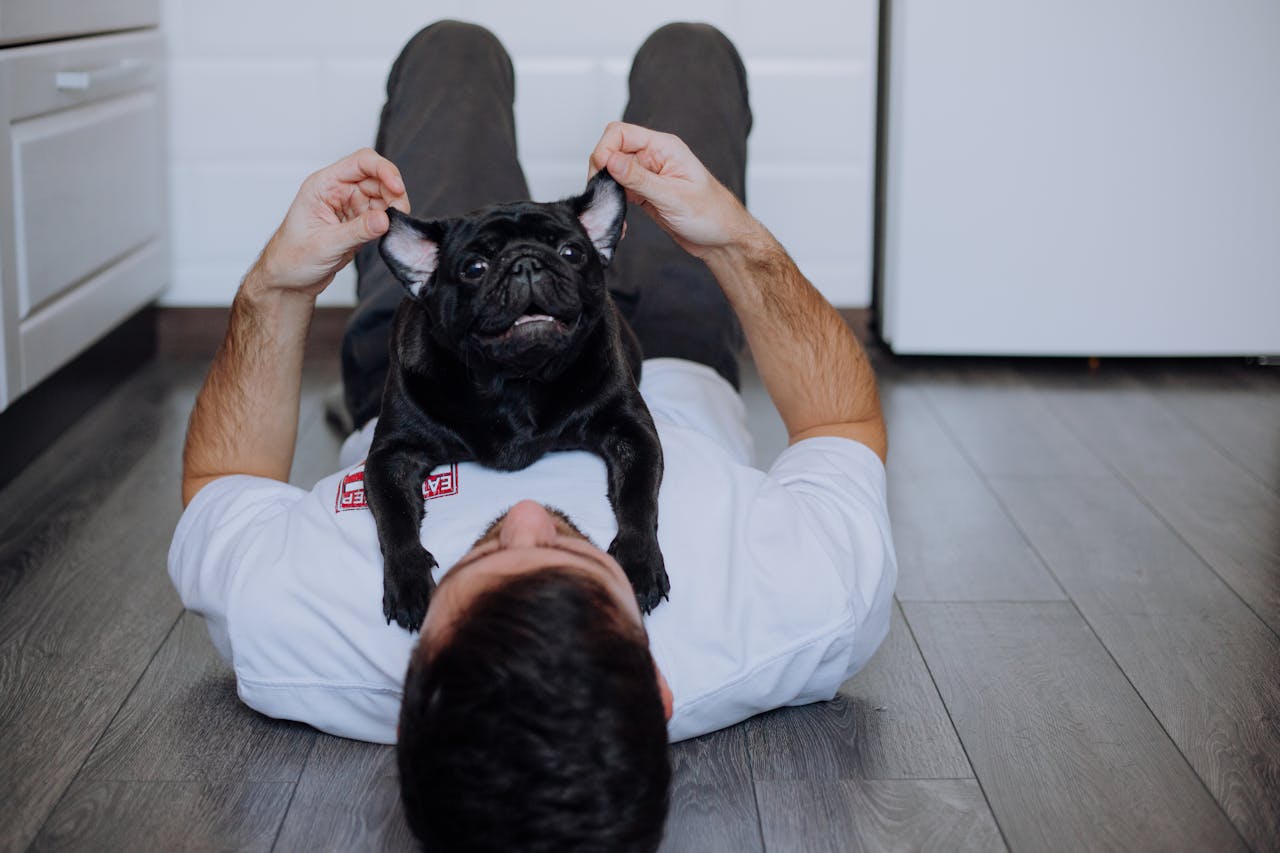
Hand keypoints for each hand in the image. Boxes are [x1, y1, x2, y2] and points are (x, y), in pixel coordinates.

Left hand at [257, 148, 410, 295]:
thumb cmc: (292, 257)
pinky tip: (389, 233)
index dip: (383, 170)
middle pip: (376, 177)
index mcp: (323, 185)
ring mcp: (349, 205)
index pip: (360, 163)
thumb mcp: (325, 244)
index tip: (397, 187)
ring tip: (395, 226)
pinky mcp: (358, 221)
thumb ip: (357, 231)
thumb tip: (385, 219)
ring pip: (382, 195)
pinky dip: (389, 221)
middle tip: (400, 214)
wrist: (288, 278)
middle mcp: (338, 190)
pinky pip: (381, 214)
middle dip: (393, 192)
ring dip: (393, 208)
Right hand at [589, 122, 757, 258]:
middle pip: (612, 150)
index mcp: (664, 147)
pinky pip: (620, 190)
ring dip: (607, 189)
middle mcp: (654, 157)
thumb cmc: (711, 215)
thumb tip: (610, 160)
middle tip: (604, 195)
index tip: (602, 173)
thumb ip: (639, 178)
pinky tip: (621, 220)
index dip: (605, 150)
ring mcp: (648, 175)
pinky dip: (615, 203)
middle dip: (601, 170)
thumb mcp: (673, 196)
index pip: (621, 133)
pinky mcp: (645, 193)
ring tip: (612, 209)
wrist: (722, 239)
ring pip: (613, 172)